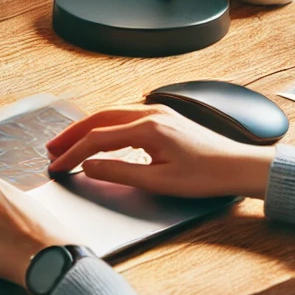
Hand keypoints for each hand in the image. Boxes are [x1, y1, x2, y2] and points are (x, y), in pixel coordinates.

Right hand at [46, 105, 275, 199]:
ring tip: (68, 143)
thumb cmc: (207, 176)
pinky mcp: (163, 117)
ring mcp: (157, 112)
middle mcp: (150, 113)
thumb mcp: (161, 182)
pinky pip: (123, 116)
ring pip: (110, 114)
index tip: (57, 166)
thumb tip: (89, 168)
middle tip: (52, 149)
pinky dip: (103, 126)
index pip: (97, 139)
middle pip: (98, 118)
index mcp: (148, 128)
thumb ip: (120, 173)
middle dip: (72, 134)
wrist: (241, 166)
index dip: (73, 153)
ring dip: (86, 128)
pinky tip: (98, 137)